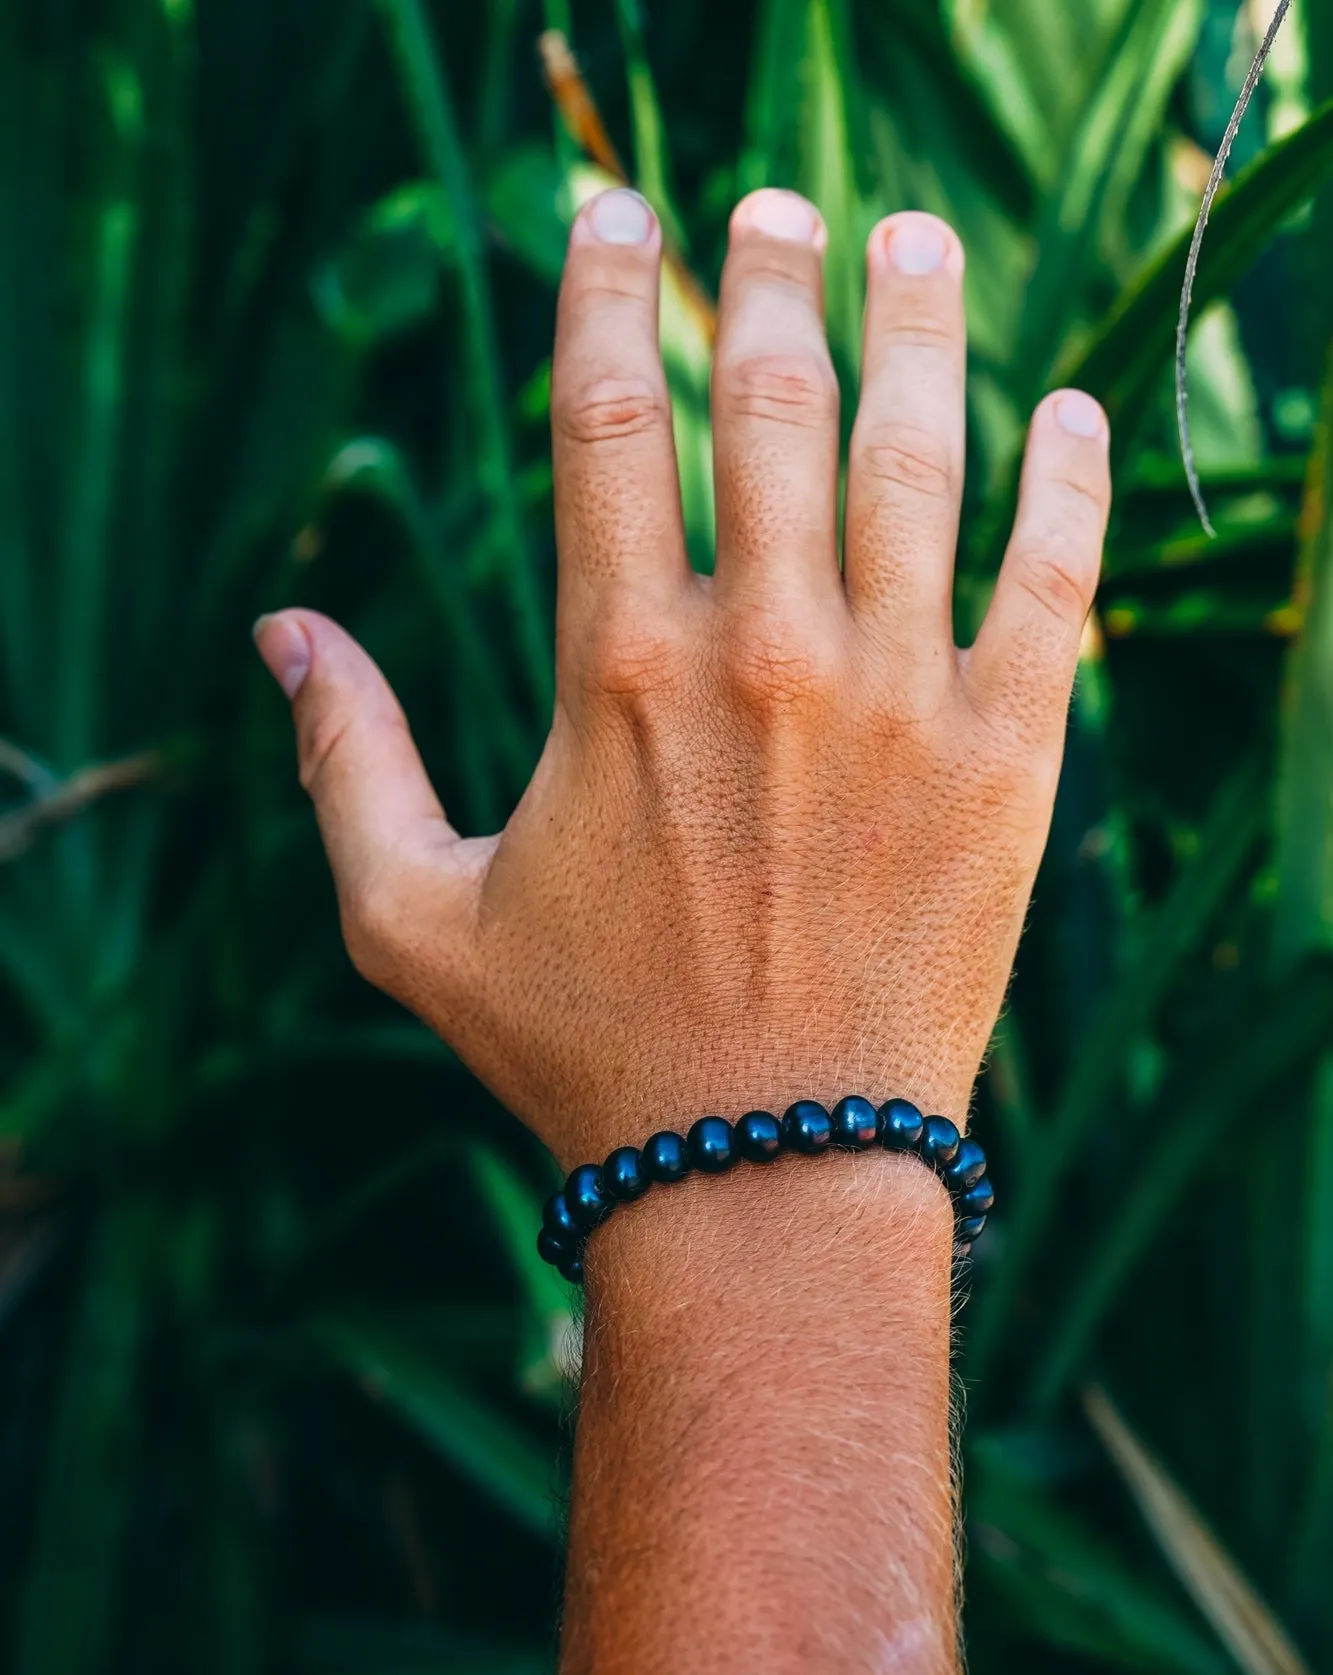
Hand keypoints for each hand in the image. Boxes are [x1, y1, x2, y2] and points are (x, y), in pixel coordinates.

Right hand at [255, 187, 1109, 1169]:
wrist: (766, 1174)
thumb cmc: (581, 1050)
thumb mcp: (412, 917)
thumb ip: (342, 758)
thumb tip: (280, 627)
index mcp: (618, 671)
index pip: (608, 417)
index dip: (606, 290)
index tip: (612, 212)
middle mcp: (766, 657)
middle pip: (771, 402)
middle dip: (770, 276)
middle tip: (779, 206)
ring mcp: (902, 701)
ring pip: (919, 457)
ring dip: (916, 326)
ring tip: (914, 238)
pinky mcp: (1011, 761)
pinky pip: (1054, 582)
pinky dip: (1067, 480)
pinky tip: (1067, 409)